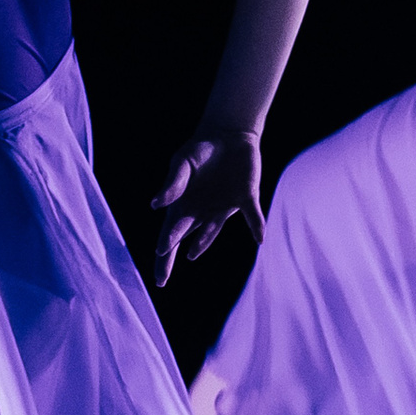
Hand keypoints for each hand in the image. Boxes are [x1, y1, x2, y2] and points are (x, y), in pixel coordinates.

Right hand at [149, 128, 264, 286]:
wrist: (228, 135)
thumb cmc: (199, 149)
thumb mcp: (182, 163)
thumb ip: (172, 184)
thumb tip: (155, 206)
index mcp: (183, 203)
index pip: (169, 230)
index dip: (163, 247)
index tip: (157, 257)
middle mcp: (202, 211)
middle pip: (184, 237)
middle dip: (170, 257)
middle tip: (161, 279)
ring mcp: (224, 207)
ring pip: (212, 229)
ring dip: (203, 240)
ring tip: (191, 254)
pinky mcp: (246, 199)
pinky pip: (252, 215)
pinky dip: (256, 226)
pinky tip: (260, 238)